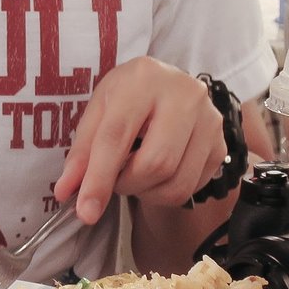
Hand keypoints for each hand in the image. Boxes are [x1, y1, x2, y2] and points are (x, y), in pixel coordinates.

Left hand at [54, 58, 229, 224]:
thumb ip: (82, 152)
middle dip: (126, 184)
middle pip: (155, 163)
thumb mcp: (99, 112)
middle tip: (115, 178)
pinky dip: (166, 193)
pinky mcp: (222, 145)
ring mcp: (210, 120)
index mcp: (144, 78)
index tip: (85, 211)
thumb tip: (67, 192)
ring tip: (135, 174)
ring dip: (146, 192)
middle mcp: (185, 94)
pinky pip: (191, 188)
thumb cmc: (128, 99)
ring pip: (176, 182)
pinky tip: (158, 174)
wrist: (168, 89)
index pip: (118, 135)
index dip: (99, 178)